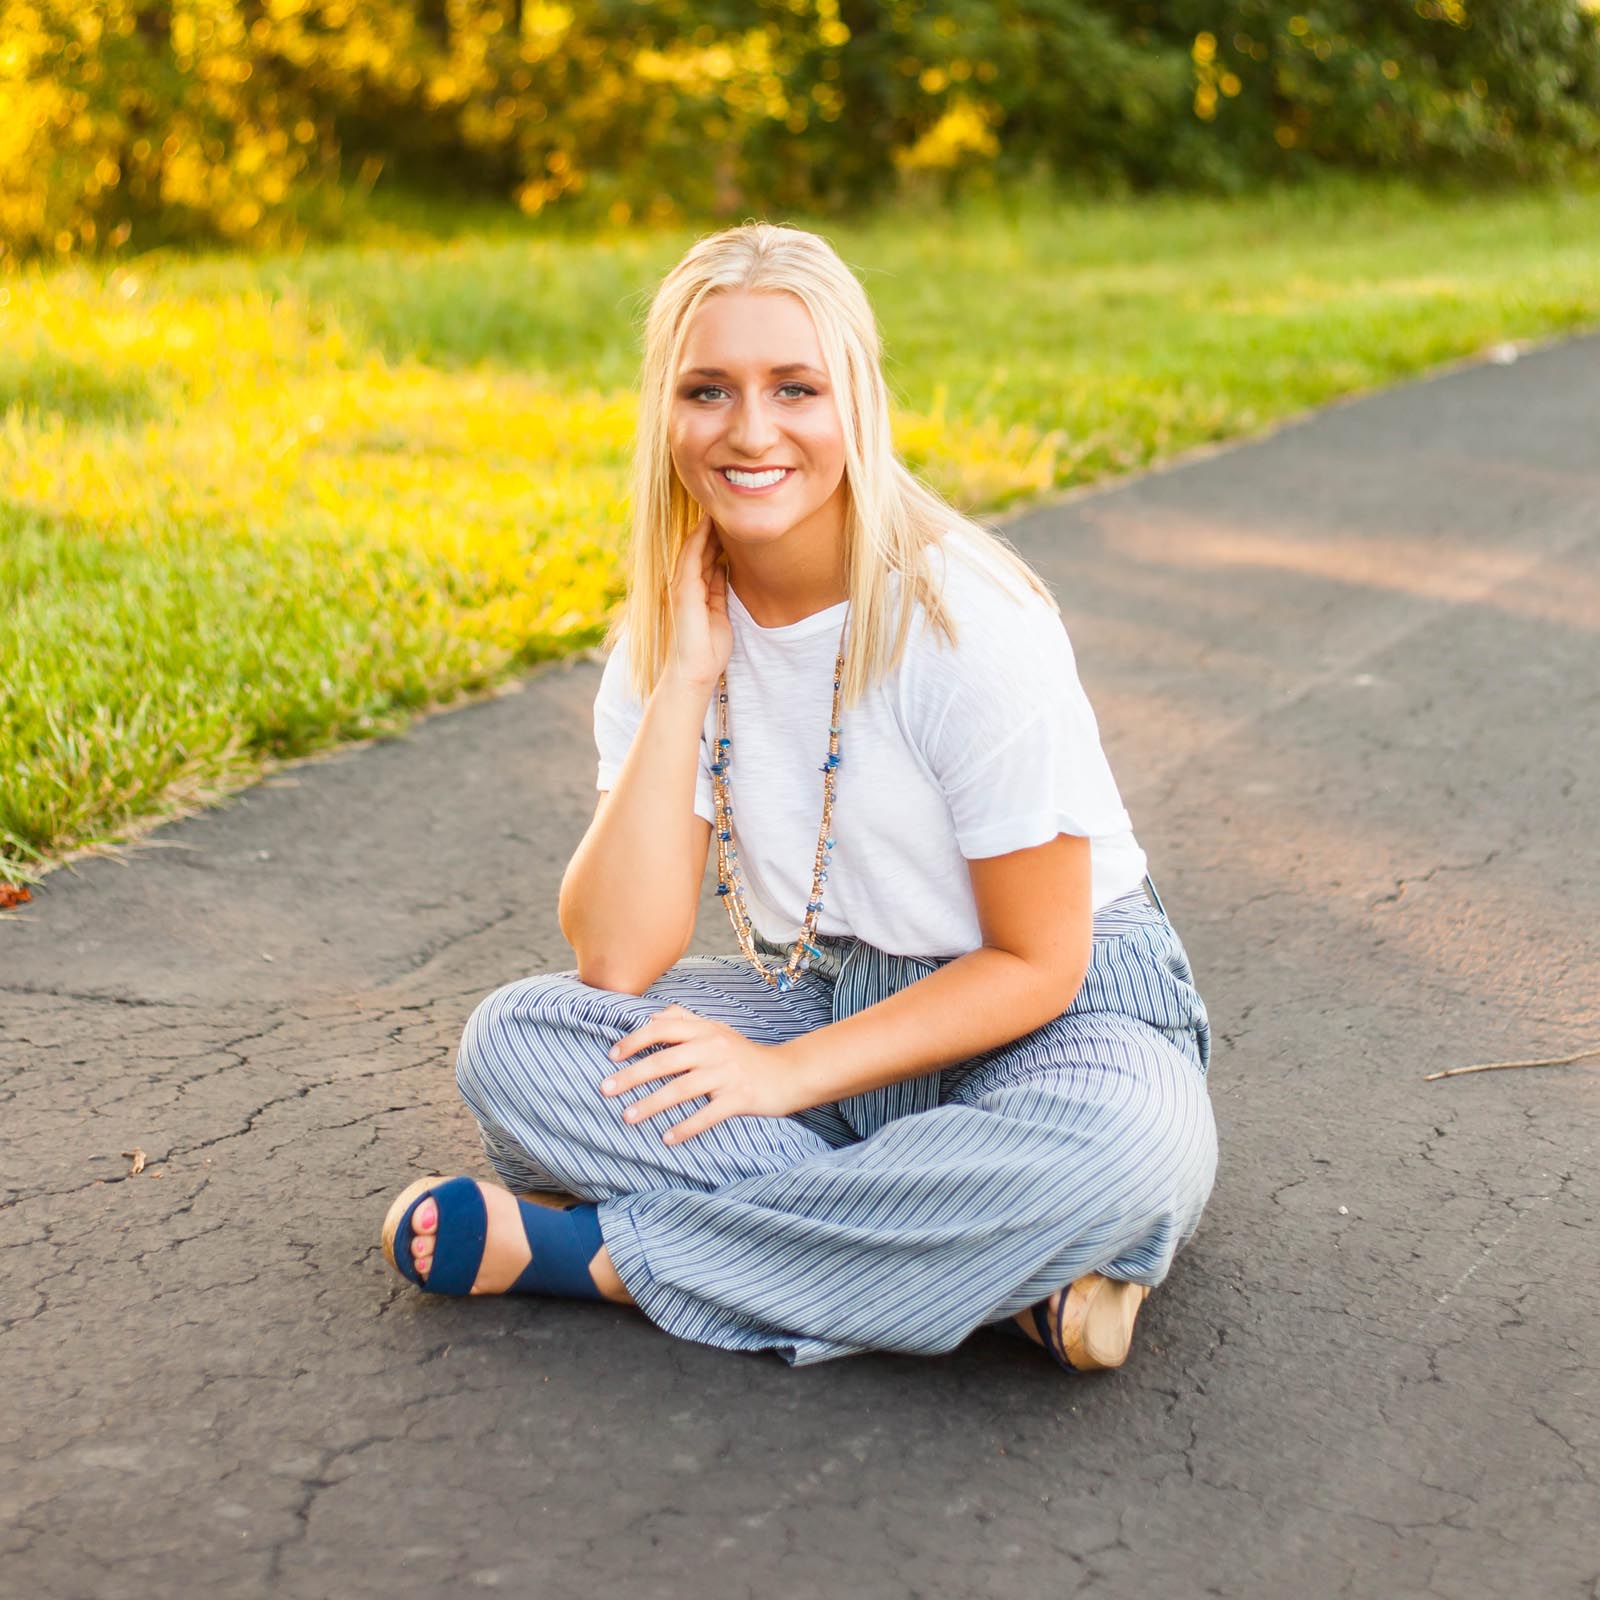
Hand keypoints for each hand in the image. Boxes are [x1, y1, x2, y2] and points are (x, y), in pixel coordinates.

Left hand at [599, 1003, 793, 1144]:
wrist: (787, 1074)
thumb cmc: (744, 1054)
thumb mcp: (717, 1030)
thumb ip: (685, 1020)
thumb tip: (651, 1017)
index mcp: (705, 1031)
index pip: (663, 1029)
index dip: (635, 1040)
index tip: (611, 1056)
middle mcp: (714, 1048)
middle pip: (666, 1060)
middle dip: (632, 1076)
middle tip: (605, 1090)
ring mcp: (727, 1074)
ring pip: (682, 1089)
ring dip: (652, 1104)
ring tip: (628, 1117)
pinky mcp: (740, 1098)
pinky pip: (708, 1115)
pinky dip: (686, 1128)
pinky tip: (666, 1139)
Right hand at [665, 512, 732, 692]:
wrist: (695, 672)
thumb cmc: (708, 650)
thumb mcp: (719, 613)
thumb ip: (718, 591)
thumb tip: (723, 569)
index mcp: (696, 593)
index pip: (706, 559)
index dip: (716, 540)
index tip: (728, 522)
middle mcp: (685, 586)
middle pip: (699, 550)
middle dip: (711, 530)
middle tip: (723, 507)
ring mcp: (681, 587)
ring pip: (693, 549)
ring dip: (704, 529)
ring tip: (715, 507)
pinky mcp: (682, 590)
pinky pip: (691, 558)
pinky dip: (699, 540)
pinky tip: (708, 525)